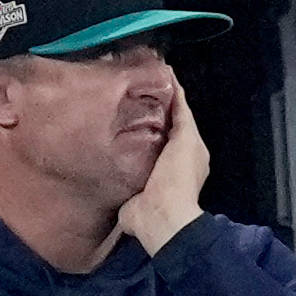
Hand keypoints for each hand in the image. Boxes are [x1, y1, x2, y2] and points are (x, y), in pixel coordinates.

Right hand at [114, 79, 212, 256]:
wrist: (156, 215)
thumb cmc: (176, 177)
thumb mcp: (185, 140)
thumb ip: (181, 115)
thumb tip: (176, 88)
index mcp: (188, 151)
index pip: (179, 119)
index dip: (169, 100)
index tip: (153, 79)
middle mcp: (170, 161)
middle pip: (158, 131)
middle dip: (146, 115)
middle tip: (129, 92)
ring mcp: (150, 174)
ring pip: (141, 145)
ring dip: (130, 132)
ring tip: (115, 110)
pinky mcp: (132, 185)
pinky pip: (125, 160)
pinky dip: (118, 149)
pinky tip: (107, 136)